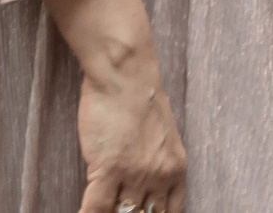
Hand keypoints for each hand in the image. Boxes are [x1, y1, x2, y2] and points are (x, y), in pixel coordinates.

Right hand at [73, 66, 186, 212]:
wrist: (125, 74)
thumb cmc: (140, 100)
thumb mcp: (162, 140)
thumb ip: (156, 169)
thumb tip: (142, 195)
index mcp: (176, 170)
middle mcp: (160, 177)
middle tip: (120, 212)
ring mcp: (135, 175)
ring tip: (101, 212)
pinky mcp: (109, 169)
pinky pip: (96, 209)